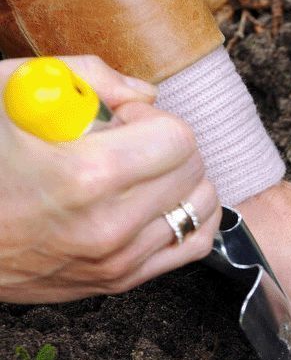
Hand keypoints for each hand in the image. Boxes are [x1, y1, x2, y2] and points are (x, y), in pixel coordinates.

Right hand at [0, 55, 220, 303]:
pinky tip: (157, 203)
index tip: (121, 120)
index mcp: (86, 175)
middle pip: (194, 171)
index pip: (178, 140)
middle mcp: (110, 225)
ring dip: (181, 181)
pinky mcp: (119, 281)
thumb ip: (86, 77)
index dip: (152, 119)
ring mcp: (117, 260)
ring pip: (202, 209)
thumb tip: (146, 95)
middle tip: (126, 146)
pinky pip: (193, 247)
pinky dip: (188, 218)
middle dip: (168, 147)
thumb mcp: (7, 93)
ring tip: (139, 174)